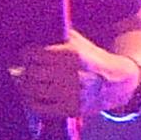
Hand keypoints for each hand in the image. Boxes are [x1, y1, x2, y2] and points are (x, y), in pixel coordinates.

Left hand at [13, 32, 138, 122]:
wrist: (115, 82)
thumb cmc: (90, 58)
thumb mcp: (77, 41)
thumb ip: (56, 35)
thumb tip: (30, 29)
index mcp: (72, 54)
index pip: (34, 54)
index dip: (26, 54)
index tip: (26, 55)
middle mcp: (72, 74)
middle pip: (31, 72)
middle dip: (26, 70)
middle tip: (25, 69)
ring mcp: (72, 94)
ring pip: (33, 90)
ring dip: (26, 86)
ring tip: (26, 81)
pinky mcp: (71, 109)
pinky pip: (40, 108)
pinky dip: (31, 101)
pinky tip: (32, 95)